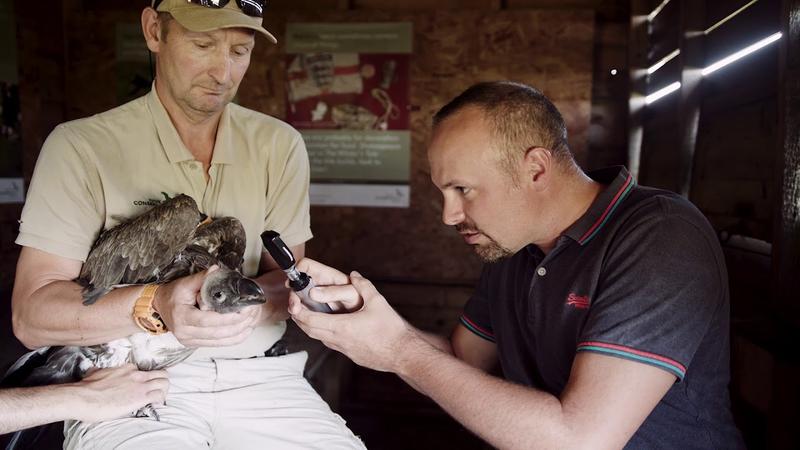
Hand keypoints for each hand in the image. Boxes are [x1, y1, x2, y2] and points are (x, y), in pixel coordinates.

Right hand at [70, 364, 168, 421]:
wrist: (84, 397)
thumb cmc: (86, 388)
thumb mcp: (95, 373)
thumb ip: (101, 372)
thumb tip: (95, 372)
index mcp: (126, 368)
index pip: (143, 370)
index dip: (144, 379)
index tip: (141, 386)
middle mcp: (136, 374)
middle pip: (160, 373)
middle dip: (162, 381)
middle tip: (157, 390)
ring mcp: (140, 385)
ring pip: (165, 382)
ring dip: (164, 390)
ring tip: (159, 398)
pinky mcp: (141, 397)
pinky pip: (160, 395)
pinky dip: (161, 399)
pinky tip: (156, 404)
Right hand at [153, 267, 260, 346]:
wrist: (159, 307)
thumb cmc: (173, 294)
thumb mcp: (184, 283)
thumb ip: (201, 278)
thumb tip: (216, 270)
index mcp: (182, 316)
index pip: (207, 321)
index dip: (227, 318)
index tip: (242, 311)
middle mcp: (185, 332)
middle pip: (217, 333)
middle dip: (238, 324)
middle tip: (252, 313)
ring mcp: (189, 341)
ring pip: (219, 341)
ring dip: (239, 333)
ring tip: (251, 321)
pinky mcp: (194, 344)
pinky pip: (218, 345)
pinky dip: (233, 339)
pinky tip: (244, 332)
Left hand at [290, 272, 414, 372]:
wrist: (402, 354)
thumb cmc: (391, 330)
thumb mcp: (377, 302)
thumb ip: (363, 286)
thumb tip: (354, 275)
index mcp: (342, 327)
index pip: (310, 320)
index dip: (298, 311)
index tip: (294, 302)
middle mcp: (339, 340)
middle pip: (309, 331)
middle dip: (299, 318)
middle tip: (297, 306)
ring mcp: (344, 349)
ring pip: (319, 338)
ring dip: (311, 326)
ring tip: (310, 314)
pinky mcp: (350, 354)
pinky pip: (331, 343)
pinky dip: (324, 333)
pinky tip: (331, 325)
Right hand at [292, 258, 362, 311]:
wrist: (365, 318)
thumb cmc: (361, 302)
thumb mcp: (350, 295)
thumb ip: (334, 292)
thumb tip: (313, 292)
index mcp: (327, 275)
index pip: (307, 265)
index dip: (297, 269)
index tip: (292, 281)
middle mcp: (319, 284)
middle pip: (298, 283)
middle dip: (293, 294)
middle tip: (295, 306)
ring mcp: (315, 297)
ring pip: (297, 298)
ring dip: (294, 305)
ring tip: (298, 314)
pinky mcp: (314, 310)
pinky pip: (302, 310)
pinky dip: (299, 315)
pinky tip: (301, 320)